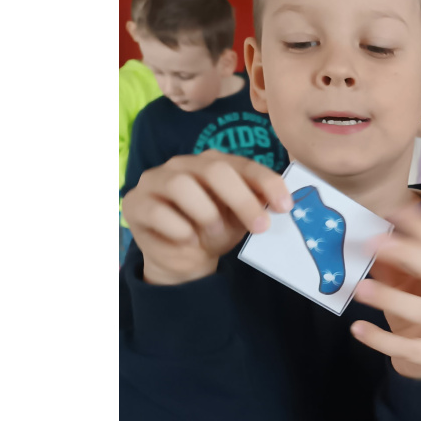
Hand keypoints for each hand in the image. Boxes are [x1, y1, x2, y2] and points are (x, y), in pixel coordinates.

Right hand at [123, 151, 292, 285]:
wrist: (183, 257)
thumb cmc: (214, 230)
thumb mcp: (241, 218)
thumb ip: (257, 204)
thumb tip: (281, 202)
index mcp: (212, 163)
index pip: (242, 164)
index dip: (266, 182)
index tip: (284, 206)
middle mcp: (183, 165)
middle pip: (214, 170)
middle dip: (242, 199)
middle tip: (260, 226)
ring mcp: (155, 180)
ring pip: (182, 186)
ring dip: (207, 215)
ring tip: (214, 234)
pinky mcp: (135, 203)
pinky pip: (159, 211)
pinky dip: (180, 229)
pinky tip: (187, 239)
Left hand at [350, 202, 420, 380]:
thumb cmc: (415, 313)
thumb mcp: (403, 285)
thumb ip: (390, 265)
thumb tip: (367, 238)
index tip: (394, 211)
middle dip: (409, 254)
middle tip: (373, 244)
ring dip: (392, 298)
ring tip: (360, 289)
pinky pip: (410, 348)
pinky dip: (381, 339)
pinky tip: (358, 329)